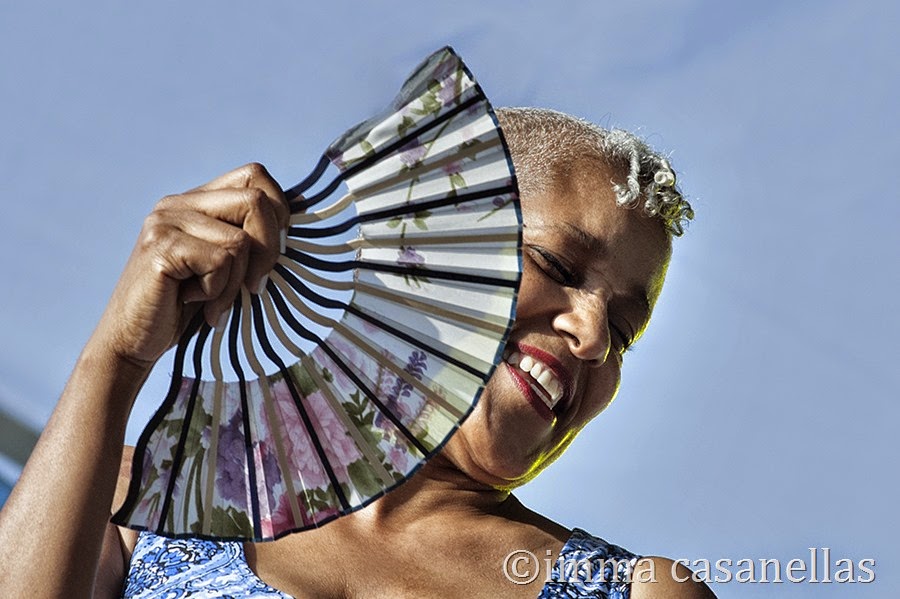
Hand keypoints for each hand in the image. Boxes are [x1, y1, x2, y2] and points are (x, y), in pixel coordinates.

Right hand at [93, 163, 288, 367]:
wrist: (133, 341)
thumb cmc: (187, 307)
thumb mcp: (228, 267)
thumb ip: (252, 238)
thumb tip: (298, 215)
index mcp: (197, 200)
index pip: (255, 174)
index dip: (279, 213)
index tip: (271, 255)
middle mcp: (178, 203)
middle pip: (256, 201)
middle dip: (269, 251)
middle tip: (253, 287)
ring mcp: (165, 222)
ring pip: (240, 241)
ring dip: (236, 282)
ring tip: (212, 300)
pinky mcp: (160, 248)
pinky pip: (220, 263)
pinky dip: (217, 292)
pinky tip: (193, 302)